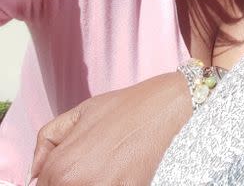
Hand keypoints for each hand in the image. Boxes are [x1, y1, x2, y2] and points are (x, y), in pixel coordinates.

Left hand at [30, 72, 190, 185]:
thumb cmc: (127, 106)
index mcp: (61, 166)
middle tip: (95, 163)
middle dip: (74, 181)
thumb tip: (36, 171)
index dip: (55, 179)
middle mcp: (78, 184)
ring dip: (95, 182)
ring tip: (111, 165)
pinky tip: (124, 169)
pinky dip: (114, 181)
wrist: (168, 106)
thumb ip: (47, 142)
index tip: (75, 167)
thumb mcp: (79, 111)